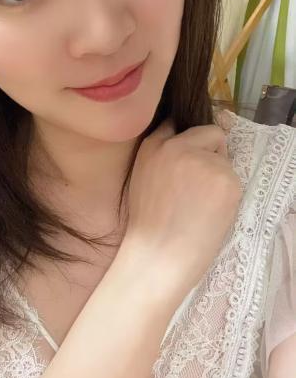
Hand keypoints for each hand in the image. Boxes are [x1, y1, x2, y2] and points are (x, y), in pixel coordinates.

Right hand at [122, 117, 241, 309]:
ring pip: (224, 158)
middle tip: (196, 186)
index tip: (188, 155)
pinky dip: (226, 194)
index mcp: (154, 145)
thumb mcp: (142, 174)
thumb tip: (185, 137)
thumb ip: (160, 151)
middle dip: (210, 153)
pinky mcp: (226, 178)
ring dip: (218, 176)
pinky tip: (209, 212)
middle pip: (211, 134)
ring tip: (199, 204)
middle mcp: (179, 146)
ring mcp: (204, 161)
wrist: (158, 254)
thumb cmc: (148, 222)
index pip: (179, 123)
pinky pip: (233, 178)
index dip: (188, 139)